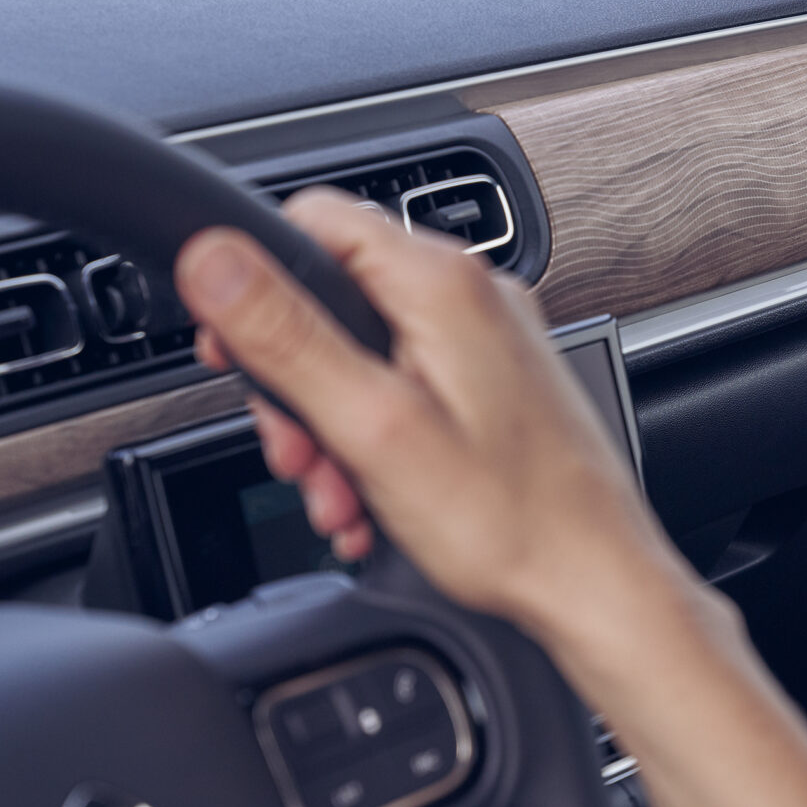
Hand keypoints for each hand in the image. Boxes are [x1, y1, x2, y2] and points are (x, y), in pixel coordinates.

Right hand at [175, 188, 705, 671]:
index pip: (312, 222)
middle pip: (335, 300)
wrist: (594, 585)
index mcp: (444, 286)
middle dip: (296, 384)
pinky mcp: (498, 388)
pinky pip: (408, 391)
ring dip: (332, 428)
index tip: (232, 355)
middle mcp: (476, 298)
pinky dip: (376, 443)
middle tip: (298, 454)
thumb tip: (212, 257)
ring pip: (367, 356)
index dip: (252, 284)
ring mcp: (491, 344)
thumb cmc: (511, 522)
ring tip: (339, 495)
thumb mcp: (373, 427)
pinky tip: (373, 501)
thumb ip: (287, 337)